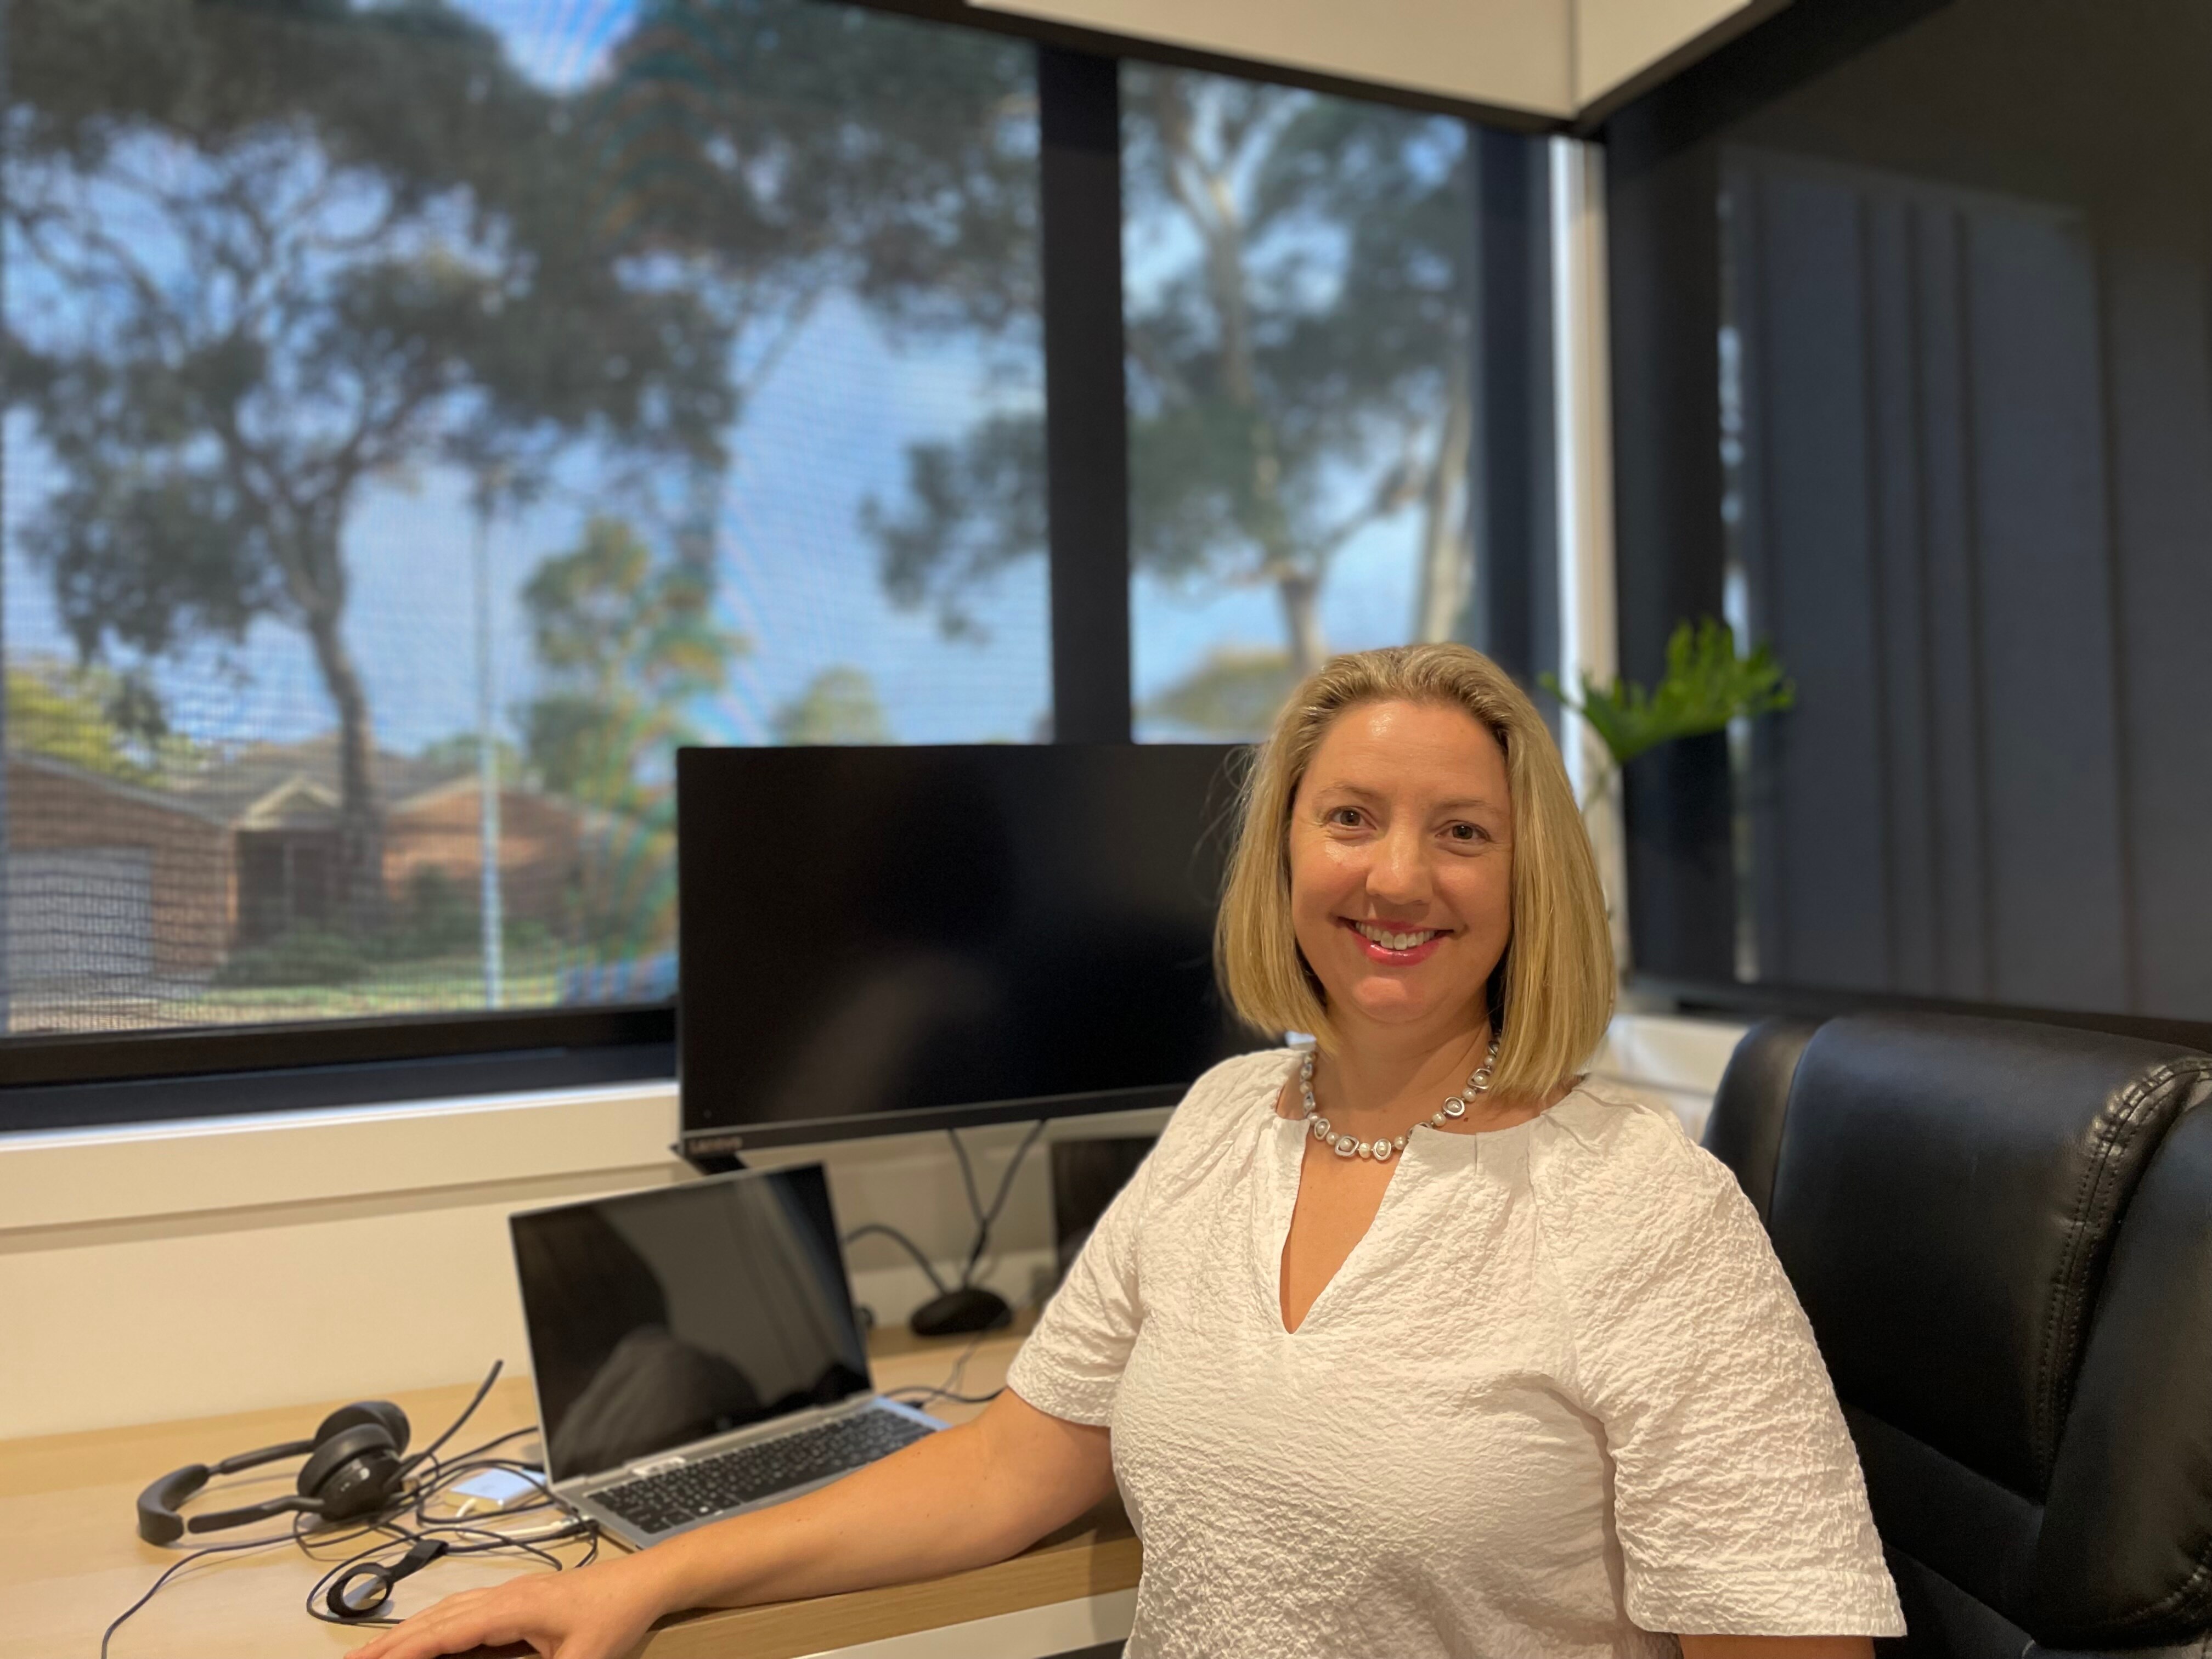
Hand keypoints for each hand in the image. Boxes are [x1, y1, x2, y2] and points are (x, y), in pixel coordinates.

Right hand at [341, 1557, 665, 1658]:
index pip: (446, 1632)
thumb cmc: (616, 1617)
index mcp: (513, 1608)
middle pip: (435, 1620)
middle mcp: (502, 1596)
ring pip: (444, 1612)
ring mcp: (508, 1594)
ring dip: (406, 1634)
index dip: (405, 1651)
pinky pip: (461, 1612)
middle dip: (390, 1644)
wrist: (644, 1581)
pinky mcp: (516, 1600)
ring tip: (370, 1656)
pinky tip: (420, 1640)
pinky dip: (432, 1627)